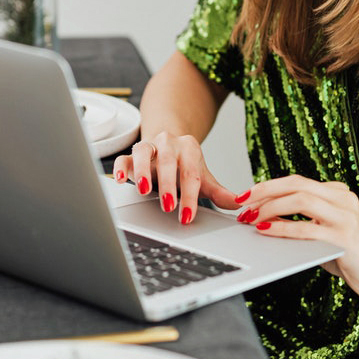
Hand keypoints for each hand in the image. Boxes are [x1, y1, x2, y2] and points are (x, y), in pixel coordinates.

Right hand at [112, 131, 241, 224]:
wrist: (168, 144)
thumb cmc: (185, 165)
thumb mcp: (202, 178)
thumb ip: (218, 192)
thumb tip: (238, 205)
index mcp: (189, 148)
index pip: (191, 173)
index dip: (190, 195)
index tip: (187, 215)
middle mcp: (168, 143)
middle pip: (168, 161)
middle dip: (168, 185)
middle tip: (168, 206)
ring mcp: (149, 146)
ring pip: (143, 152)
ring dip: (143, 171)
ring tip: (143, 190)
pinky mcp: (131, 154)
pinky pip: (124, 157)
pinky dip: (120, 167)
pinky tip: (121, 180)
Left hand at [237, 175, 358, 302]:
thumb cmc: (350, 255)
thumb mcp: (323, 233)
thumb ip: (300, 221)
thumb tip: (263, 218)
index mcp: (337, 193)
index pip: (296, 181)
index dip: (268, 186)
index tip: (245, 196)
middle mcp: (343, 199)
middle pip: (296, 185)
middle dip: (264, 192)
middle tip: (242, 204)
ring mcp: (345, 216)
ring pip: (301, 200)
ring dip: (270, 207)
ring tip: (251, 218)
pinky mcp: (345, 237)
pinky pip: (307, 228)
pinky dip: (282, 228)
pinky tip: (266, 231)